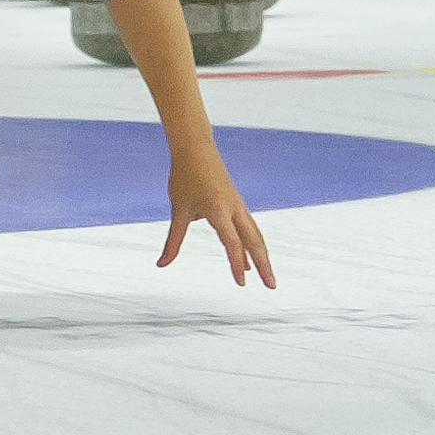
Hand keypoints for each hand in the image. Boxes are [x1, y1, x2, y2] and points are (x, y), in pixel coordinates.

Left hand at [158, 138, 277, 287]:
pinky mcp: (237, 203)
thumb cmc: (185, 176)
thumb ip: (173, 241)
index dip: (237, 264)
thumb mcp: (178, 210)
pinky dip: (252, 244)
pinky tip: (250, 258)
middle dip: (265, 265)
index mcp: (219, 210)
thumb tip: (162, 264)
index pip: (232, 242)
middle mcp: (234, 208)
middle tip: (272, 287)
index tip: (242, 284)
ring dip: (262, 256)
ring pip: (255, 234)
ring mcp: (238, 205)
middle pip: (254, 241)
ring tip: (267, 277)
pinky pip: (249, 227)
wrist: (195, 148)